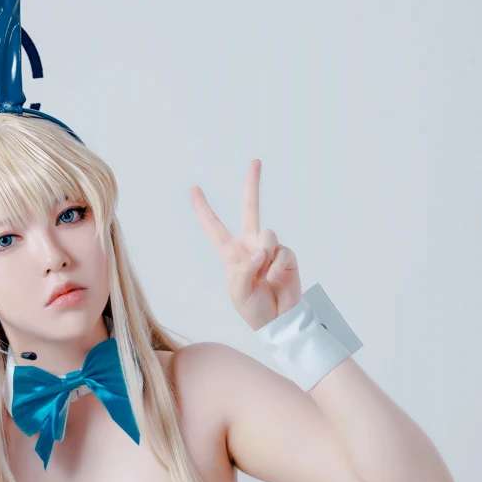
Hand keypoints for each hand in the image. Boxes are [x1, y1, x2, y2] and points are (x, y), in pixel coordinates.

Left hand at [190, 157, 301, 331]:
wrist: (280, 320)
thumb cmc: (254, 308)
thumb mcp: (238, 293)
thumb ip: (244, 270)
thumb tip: (260, 250)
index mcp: (231, 253)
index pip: (214, 227)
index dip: (204, 209)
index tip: (194, 189)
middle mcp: (250, 245)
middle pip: (251, 208)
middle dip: (253, 184)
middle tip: (255, 161)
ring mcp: (270, 248)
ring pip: (267, 235)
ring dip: (265, 256)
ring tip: (265, 276)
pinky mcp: (287, 255)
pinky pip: (282, 252)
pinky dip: (278, 267)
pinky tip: (276, 280)